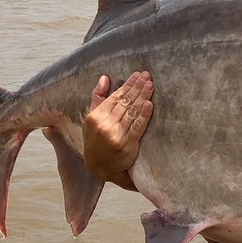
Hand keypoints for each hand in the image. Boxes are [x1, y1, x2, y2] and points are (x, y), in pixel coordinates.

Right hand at [83, 71, 153, 190]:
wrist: (99, 168)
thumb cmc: (96, 140)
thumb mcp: (91, 120)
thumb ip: (98, 98)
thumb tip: (105, 78)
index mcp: (95, 116)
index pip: (115, 97)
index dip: (128, 85)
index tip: (137, 75)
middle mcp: (105, 124)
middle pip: (125, 102)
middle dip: (137, 87)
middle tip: (147, 76)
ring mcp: (116, 135)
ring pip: (132, 112)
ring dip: (142, 97)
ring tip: (150, 85)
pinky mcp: (127, 145)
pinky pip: (137, 127)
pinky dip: (144, 115)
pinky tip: (149, 104)